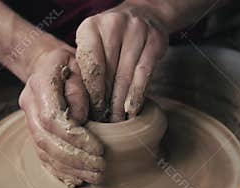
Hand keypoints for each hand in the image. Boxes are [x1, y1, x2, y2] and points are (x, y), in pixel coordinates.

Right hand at [19, 48, 105, 187]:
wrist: (48, 63)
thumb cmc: (72, 62)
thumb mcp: (81, 63)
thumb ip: (81, 88)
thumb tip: (81, 119)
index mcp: (41, 82)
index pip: (52, 117)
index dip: (75, 137)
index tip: (99, 149)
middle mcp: (29, 102)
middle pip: (46, 139)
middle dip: (74, 158)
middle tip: (99, 168)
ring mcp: (28, 118)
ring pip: (43, 150)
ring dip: (69, 168)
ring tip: (93, 177)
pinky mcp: (33, 130)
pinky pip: (42, 154)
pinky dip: (59, 169)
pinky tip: (76, 178)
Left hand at [75, 2, 167, 121]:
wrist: (142, 14)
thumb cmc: (111, 38)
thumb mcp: (93, 44)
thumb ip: (87, 66)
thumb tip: (85, 103)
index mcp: (91, 27)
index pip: (91, 66)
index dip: (92, 92)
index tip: (93, 111)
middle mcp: (113, 25)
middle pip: (108, 72)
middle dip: (105, 100)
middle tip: (104, 120)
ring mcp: (137, 31)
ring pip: (126, 75)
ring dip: (121, 102)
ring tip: (117, 119)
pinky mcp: (155, 40)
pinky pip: (145, 74)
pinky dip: (137, 94)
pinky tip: (132, 109)